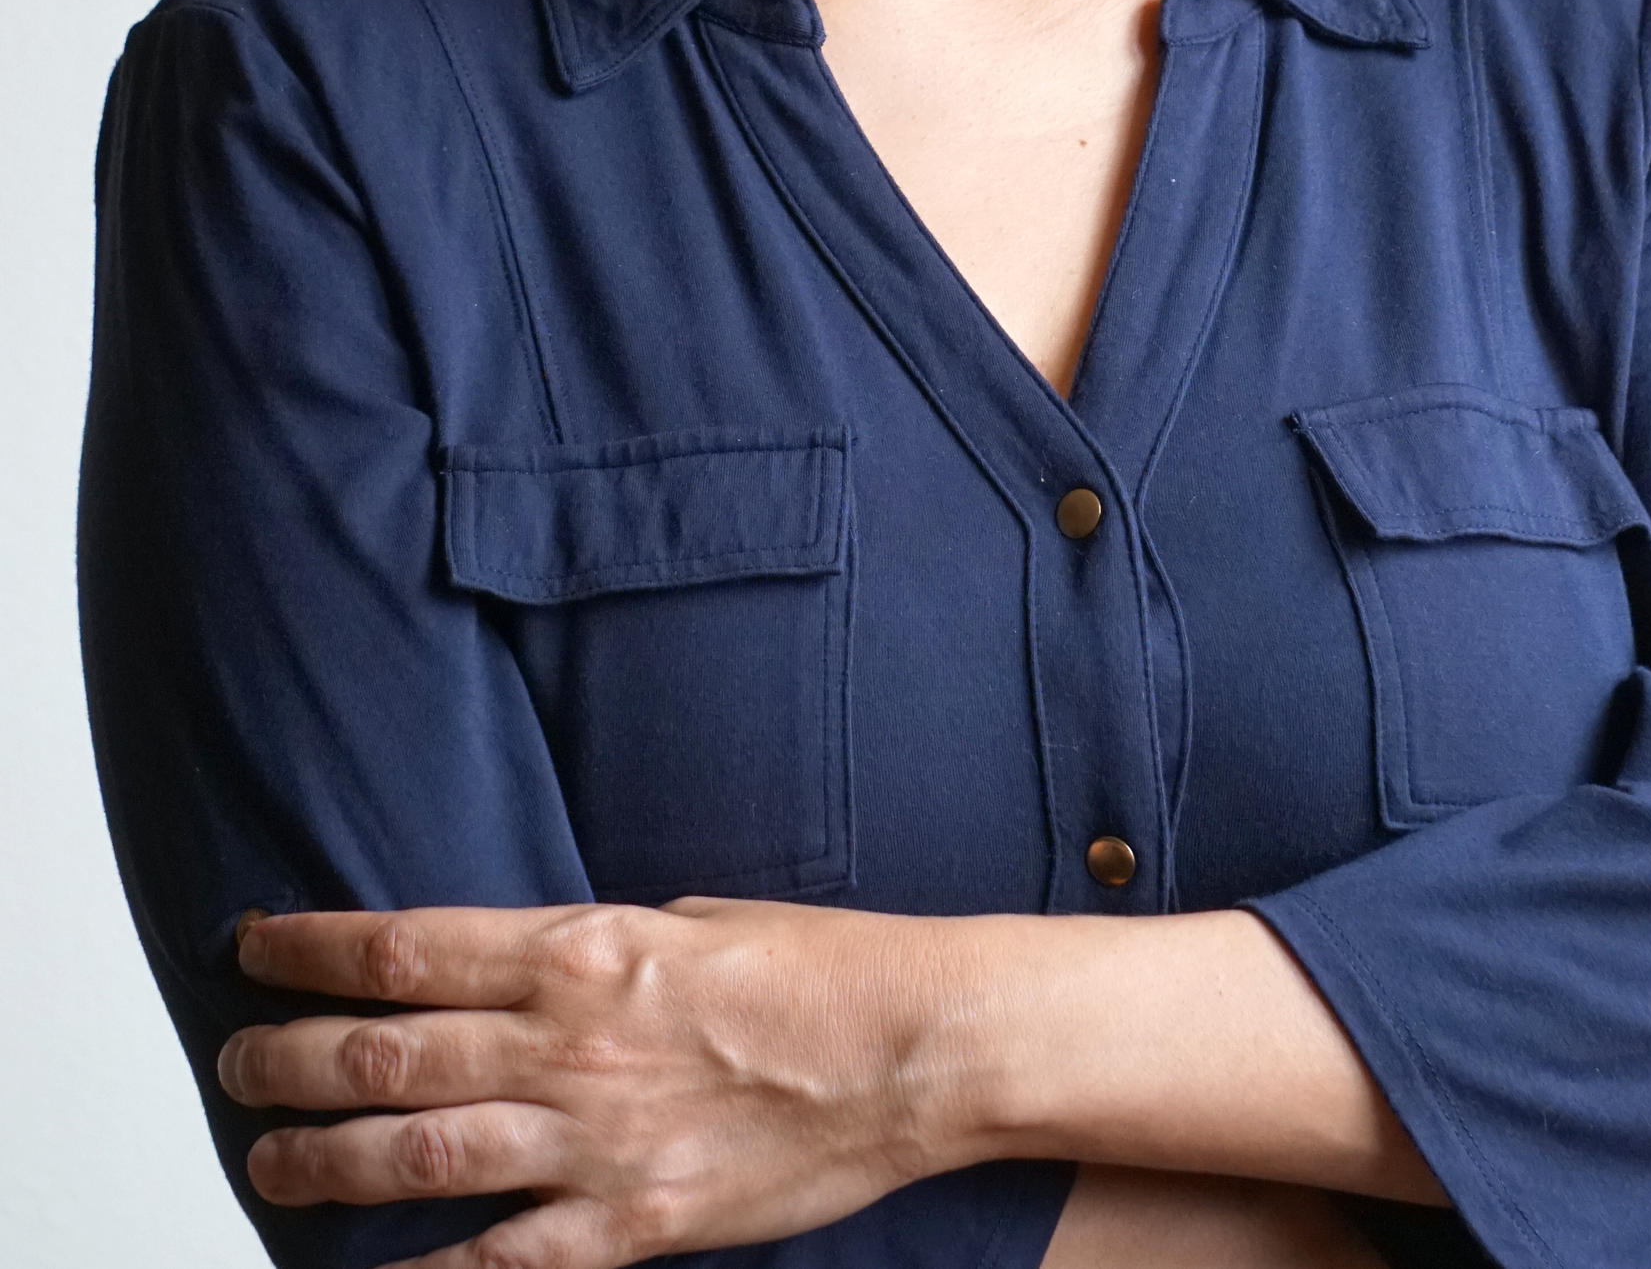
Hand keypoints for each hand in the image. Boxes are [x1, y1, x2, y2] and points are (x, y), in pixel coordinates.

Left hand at [219, 897, 953, 1268]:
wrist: (913, 1047)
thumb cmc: (818, 968)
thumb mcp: (691, 918)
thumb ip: (592, 948)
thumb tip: (517, 964)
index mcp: (583, 950)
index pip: (406, 948)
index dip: (312, 950)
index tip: (255, 945)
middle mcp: (568, 1044)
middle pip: (385, 1053)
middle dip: (288, 1057)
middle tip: (236, 1060)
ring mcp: (593, 1142)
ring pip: (413, 1157)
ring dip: (319, 1160)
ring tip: (264, 1158)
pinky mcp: (629, 1226)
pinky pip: (496, 1265)